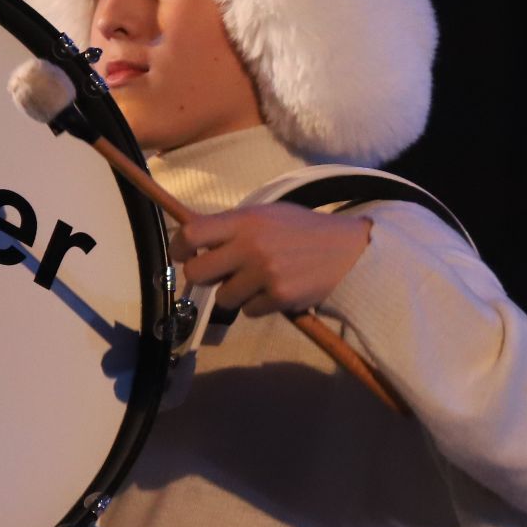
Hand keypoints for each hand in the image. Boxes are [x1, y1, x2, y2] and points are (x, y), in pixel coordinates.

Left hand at [176, 204, 372, 314]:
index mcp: (245, 220)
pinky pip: (250, 311)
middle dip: (203, 277)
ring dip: (235, 294)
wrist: (347, 249)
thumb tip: (193, 243)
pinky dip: (259, 306)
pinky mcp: (279, 296)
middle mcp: (250, 245)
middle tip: (217, 275)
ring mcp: (264, 273)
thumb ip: (233, 227)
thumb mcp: (267, 215)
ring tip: (257, 282)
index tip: (183, 254)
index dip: (178, 247)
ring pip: (223, 298)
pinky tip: (276, 291)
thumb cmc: (301, 229)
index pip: (191, 233)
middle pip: (197, 272)